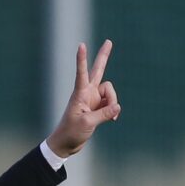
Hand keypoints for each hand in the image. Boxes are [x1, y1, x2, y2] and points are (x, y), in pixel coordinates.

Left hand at [47, 39, 120, 156]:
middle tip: (109, 41)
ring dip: (113, 102)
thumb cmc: (71, 132)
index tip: (81, 45)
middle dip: (104, 57)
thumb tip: (118, 107)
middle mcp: (87, 93)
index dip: (82, 60)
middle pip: (98, 70)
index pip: (82, 73)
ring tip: (111, 117)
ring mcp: (93, 99)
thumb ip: (104, 114)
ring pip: (110, 92)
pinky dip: (114, 110)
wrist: (66, 144)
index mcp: (80, 94)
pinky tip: (113, 120)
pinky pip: (111, 104)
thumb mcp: (88, 124)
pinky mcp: (98, 108)